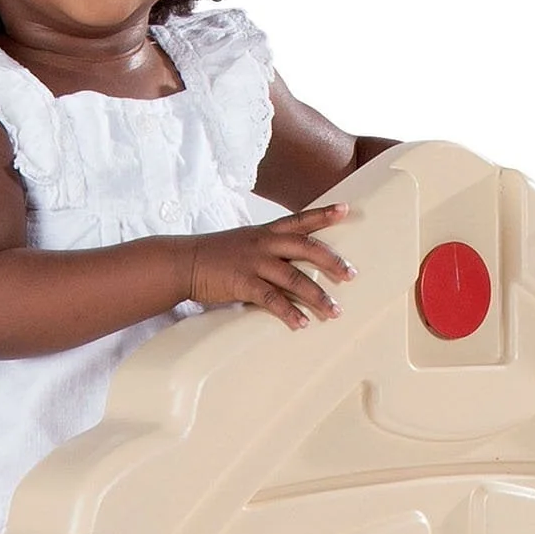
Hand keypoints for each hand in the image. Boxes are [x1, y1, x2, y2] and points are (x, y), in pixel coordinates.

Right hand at [181, 204, 352, 327]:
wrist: (183, 262)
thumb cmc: (213, 255)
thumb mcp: (244, 244)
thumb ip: (267, 250)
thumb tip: (288, 265)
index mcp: (265, 232)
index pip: (300, 219)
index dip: (323, 214)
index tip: (345, 210)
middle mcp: (264, 244)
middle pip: (306, 248)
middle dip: (332, 261)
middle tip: (352, 274)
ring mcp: (254, 263)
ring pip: (294, 277)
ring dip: (317, 295)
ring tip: (333, 311)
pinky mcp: (243, 283)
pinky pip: (272, 299)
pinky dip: (289, 312)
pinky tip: (301, 323)